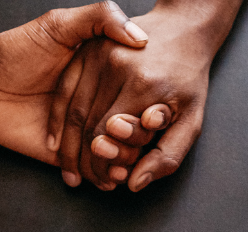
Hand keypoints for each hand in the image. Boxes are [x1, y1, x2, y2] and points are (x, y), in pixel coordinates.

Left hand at [0, 2, 149, 164]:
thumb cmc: (15, 49)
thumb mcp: (59, 25)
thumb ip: (99, 19)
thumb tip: (139, 36)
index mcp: (104, 77)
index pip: (137, 100)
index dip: (149, 112)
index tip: (155, 119)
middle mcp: (96, 105)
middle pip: (129, 131)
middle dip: (135, 143)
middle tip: (135, 146)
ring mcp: (81, 133)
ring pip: (113, 155)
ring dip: (121, 163)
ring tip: (120, 168)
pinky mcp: (64, 156)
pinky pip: (90, 171)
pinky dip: (101, 177)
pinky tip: (107, 179)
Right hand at [53, 0, 241, 190]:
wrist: (182, 32)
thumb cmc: (188, 82)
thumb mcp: (191, 122)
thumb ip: (167, 157)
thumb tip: (134, 184)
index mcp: (145, 86)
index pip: (110, 138)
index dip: (105, 166)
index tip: (110, 180)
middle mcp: (118, 67)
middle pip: (88, 127)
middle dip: (86, 161)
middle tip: (90, 180)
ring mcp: (99, 55)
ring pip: (73, 113)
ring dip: (69, 147)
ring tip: (73, 171)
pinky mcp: (86, 49)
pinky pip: (63, 91)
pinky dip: (57, 121)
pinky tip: (56, 144)